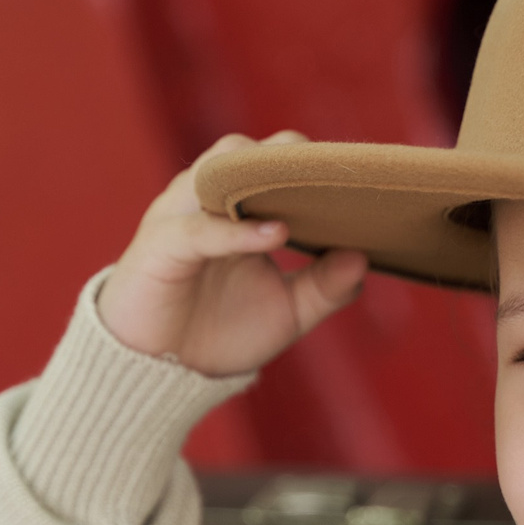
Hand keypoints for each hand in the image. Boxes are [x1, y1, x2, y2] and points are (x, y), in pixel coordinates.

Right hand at [95, 131, 367, 376]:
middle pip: (244, 152)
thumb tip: (364, 258)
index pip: (274, 159)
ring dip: (262, 177)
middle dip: (288, 154)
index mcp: (236, 207)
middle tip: (338, 173)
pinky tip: (277, 234)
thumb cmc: (218, 330)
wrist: (158, 372)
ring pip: (217, 172)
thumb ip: (326, 287)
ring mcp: (179, 217)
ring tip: (307, 191)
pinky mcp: (159, 247)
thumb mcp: (287, 312)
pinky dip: (238, 231)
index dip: (313, 161)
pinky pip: (200, 229)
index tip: (361, 178)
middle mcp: (205, 201)